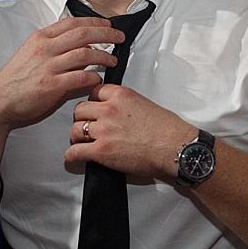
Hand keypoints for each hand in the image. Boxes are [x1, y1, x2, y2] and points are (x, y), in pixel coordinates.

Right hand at [0, 17, 123, 133]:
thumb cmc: (16, 79)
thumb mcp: (31, 54)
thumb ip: (54, 47)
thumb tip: (80, 46)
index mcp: (40, 38)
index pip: (73, 23)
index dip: (94, 22)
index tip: (107, 24)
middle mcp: (45, 48)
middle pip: (83, 34)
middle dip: (106, 33)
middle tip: (119, 37)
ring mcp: (48, 67)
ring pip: (85, 54)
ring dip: (104, 56)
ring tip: (112, 60)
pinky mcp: (52, 85)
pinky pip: (81, 77)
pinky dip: (94, 76)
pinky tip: (99, 79)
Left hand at [65, 83, 190, 179]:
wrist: (175, 148)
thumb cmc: (167, 129)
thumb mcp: (144, 103)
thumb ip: (125, 104)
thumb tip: (117, 112)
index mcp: (121, 95)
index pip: (94, 91)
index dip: (92, 102)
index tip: (93, 109)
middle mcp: (109, 110)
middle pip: (80, 109)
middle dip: (82, 118)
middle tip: (86, 127)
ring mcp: (104, 130)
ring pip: (74, 129)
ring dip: (76, 137)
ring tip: (82, 142)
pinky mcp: (101, 151)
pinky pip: (74, 151)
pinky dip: (72, 155)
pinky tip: (74, 157)